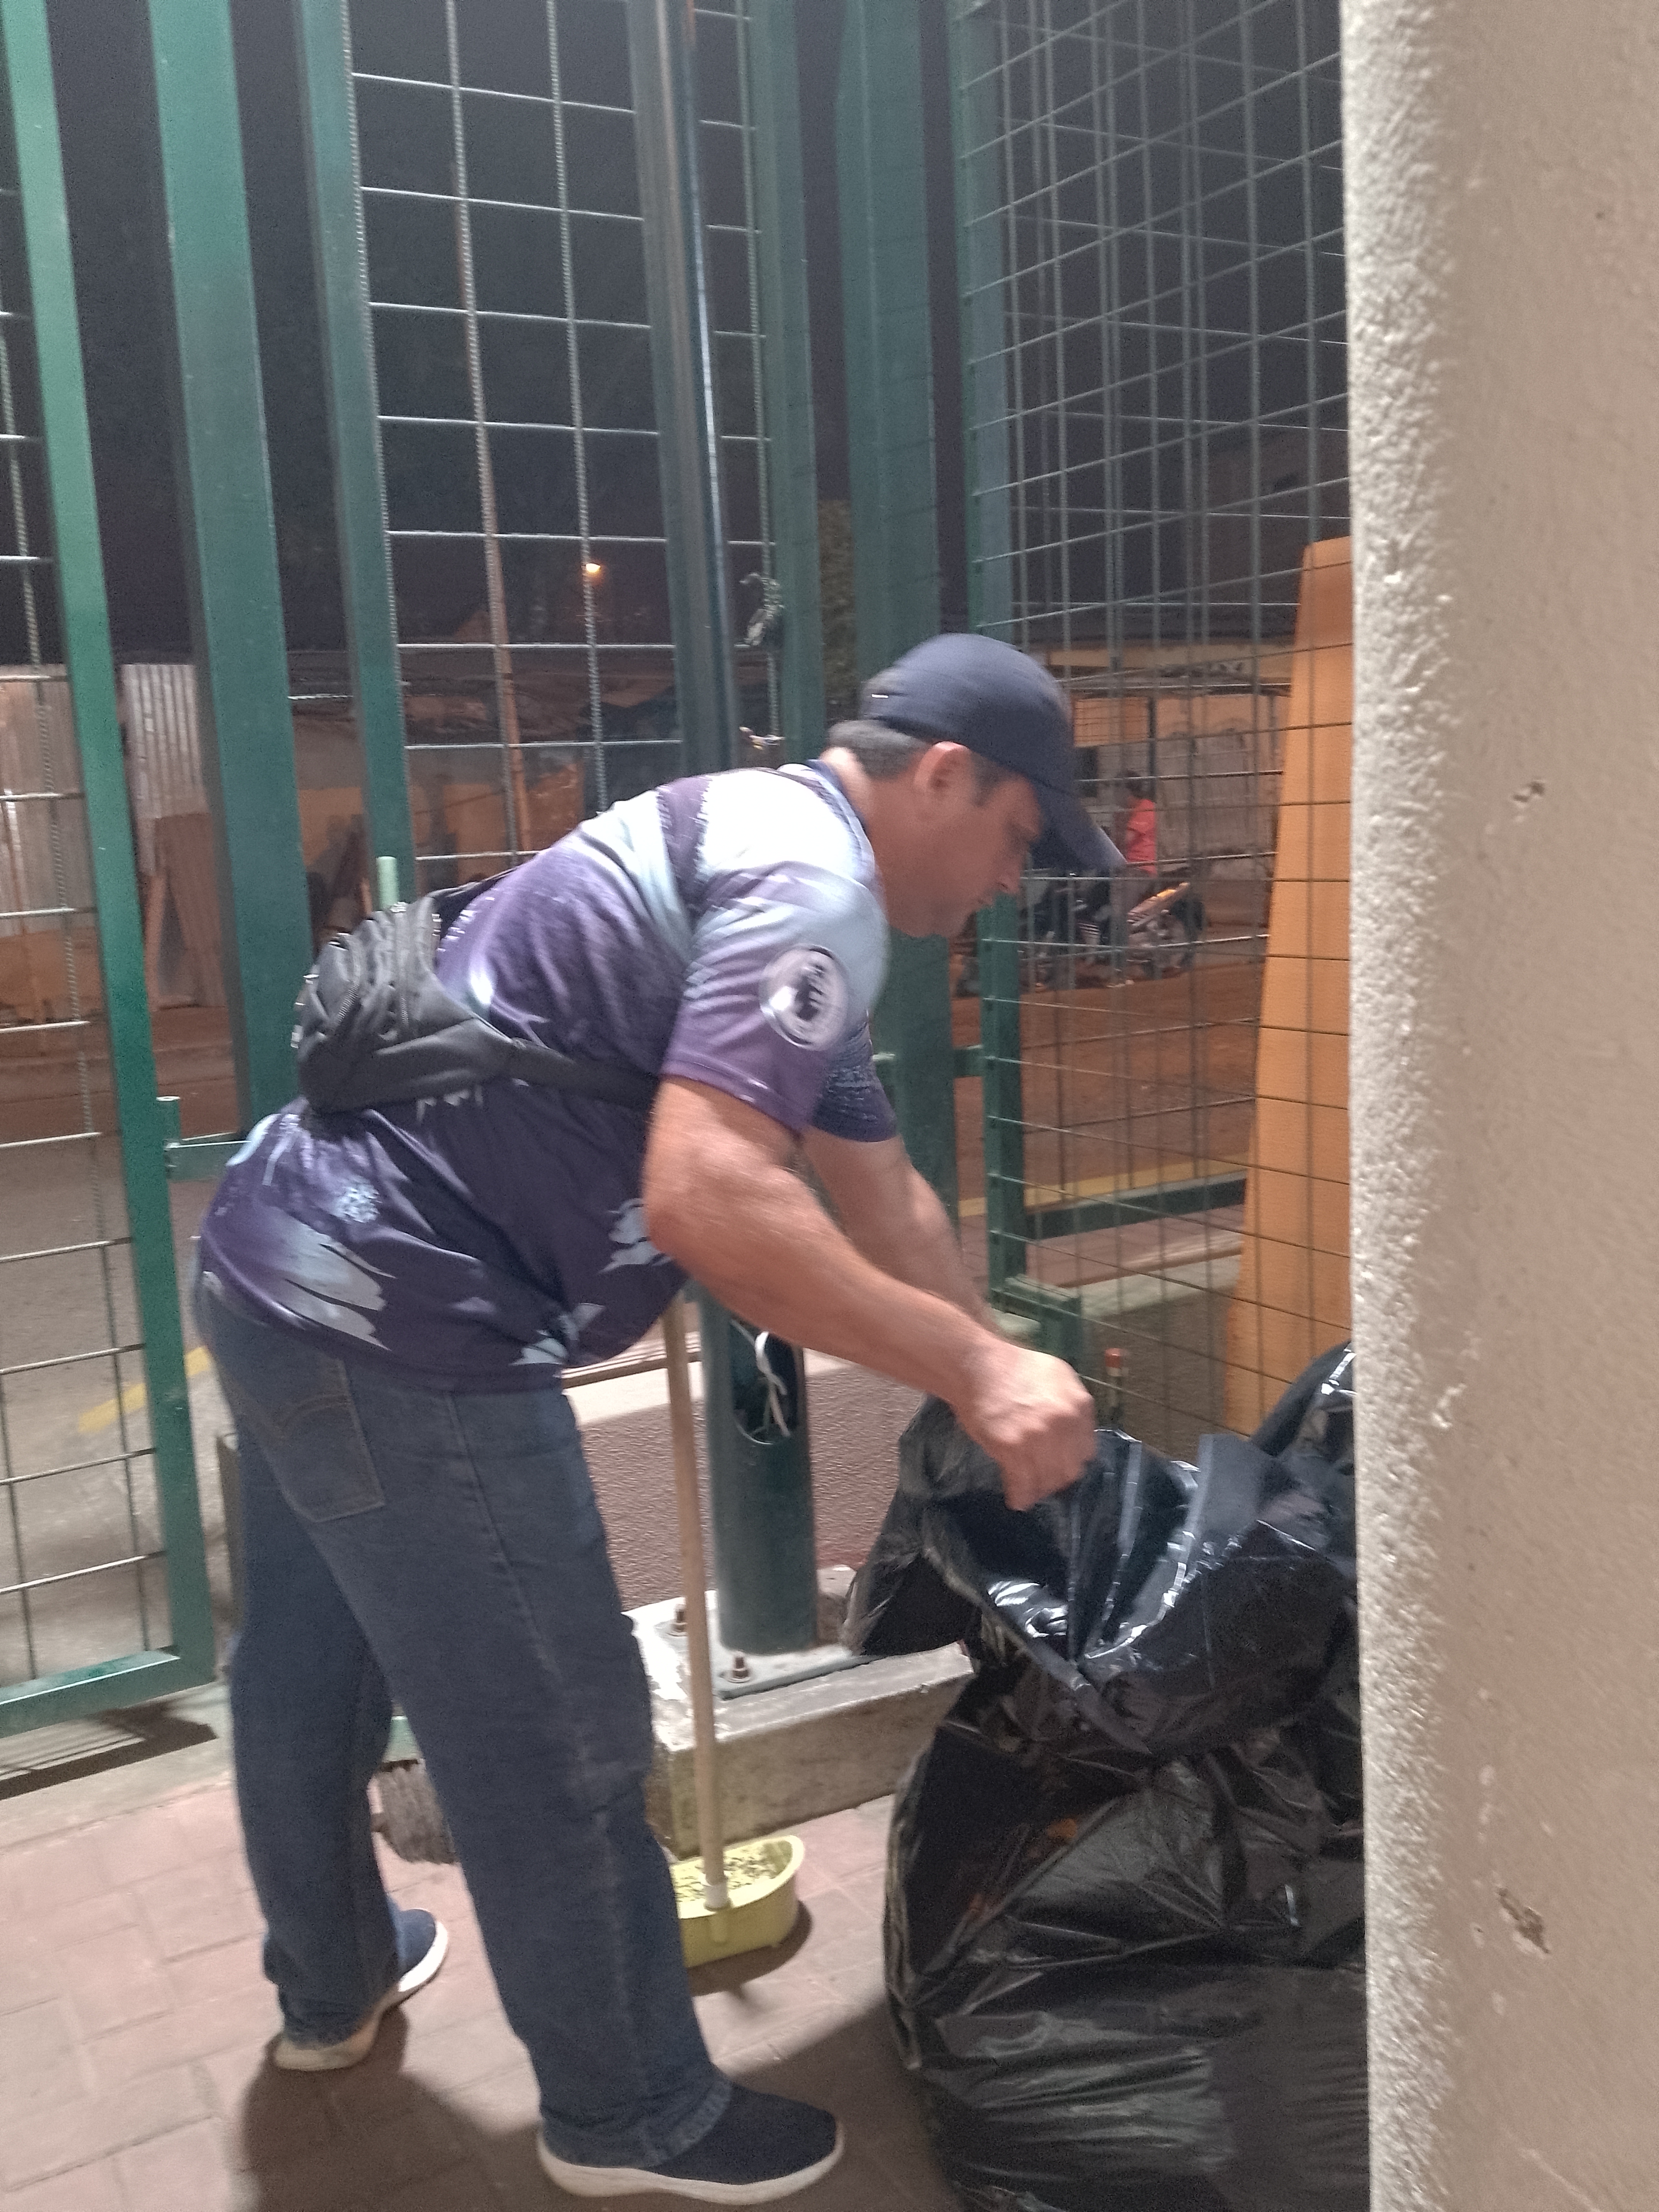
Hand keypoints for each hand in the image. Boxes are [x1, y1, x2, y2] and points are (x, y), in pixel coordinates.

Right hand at [955, 1336, 1096, 1509]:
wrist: (977, 1365)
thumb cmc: (1014, 1369)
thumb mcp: (1058, 1376)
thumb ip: (1072, 1405)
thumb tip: (1076, 1435)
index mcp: (1079, 1405)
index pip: (1086, 1452)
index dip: (1071, 1459)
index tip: (1059, 1463)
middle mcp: (1064, 1422)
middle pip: (1070, 1471)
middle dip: (1057, 1478)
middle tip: (1043, 1478)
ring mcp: (1039, 1437)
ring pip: (1048, 1481)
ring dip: (1038, 1489)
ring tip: (1029, 1489)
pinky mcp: (1013, 1448)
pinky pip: (1022, 1485)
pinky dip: (1020, 1496)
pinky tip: (1016, 1498)